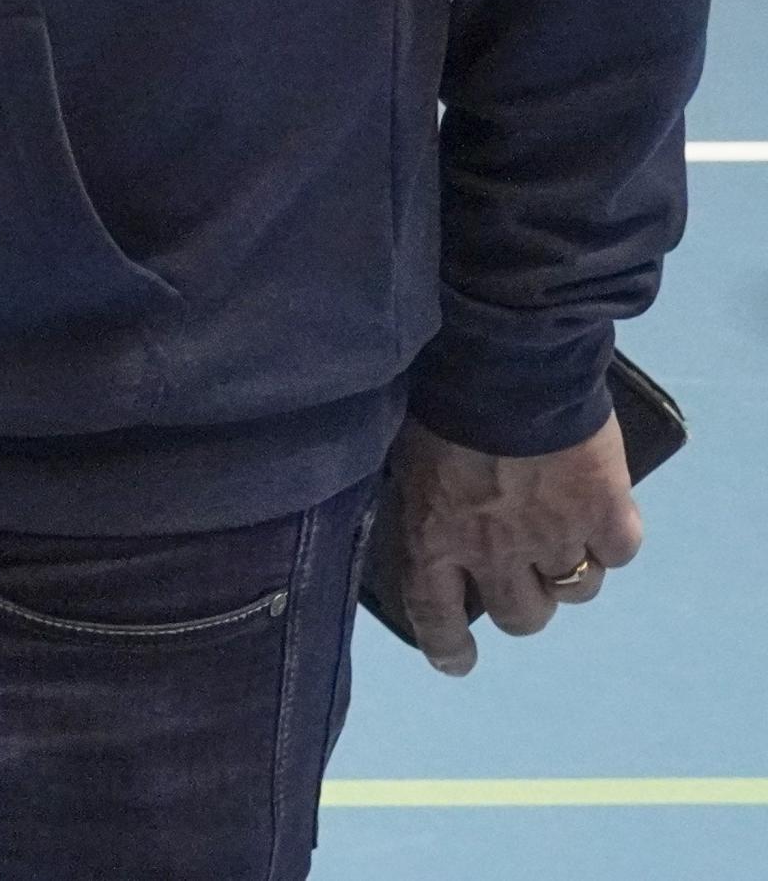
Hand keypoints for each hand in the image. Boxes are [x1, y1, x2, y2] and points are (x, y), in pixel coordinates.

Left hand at [378, 412, 638, 677]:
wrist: (506, 364)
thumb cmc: (438, 397)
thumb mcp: (407, 455)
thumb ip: (422, 498)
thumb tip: (429, 515)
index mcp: (433, 537)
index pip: (435, 615)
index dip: (448, 646)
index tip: (458, 661)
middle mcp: (494, 552)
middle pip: (520, 617)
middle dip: (522, 602)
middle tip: (522, 574)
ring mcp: (555, 538)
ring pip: (574, 591)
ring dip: (568, 571)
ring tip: (563, 536)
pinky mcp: (607, 515)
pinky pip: (618, 553)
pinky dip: (611, 538)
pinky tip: (601, 512)